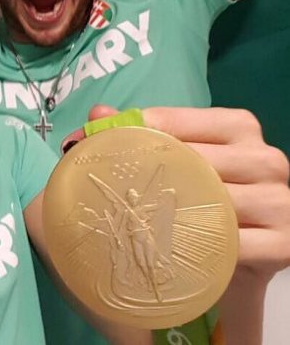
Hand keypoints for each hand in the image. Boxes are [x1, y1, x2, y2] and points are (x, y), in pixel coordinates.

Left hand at [90, 105, 289, 281]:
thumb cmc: (202, 197)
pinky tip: (171, 244)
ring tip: (133, 216)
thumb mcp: (175, 160)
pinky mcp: (283, 243)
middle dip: (144, 170)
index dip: (136, 132)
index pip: (178, 121)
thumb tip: (98, 112)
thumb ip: (141, 132)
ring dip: (168, 211)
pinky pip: (233, 242)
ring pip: (212, 199)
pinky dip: (198, 243)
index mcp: (239, 126)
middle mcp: (265, 157)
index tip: (100, 142)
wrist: (236, 258)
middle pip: (194, 159)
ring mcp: (279, 200)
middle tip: (106, 182)